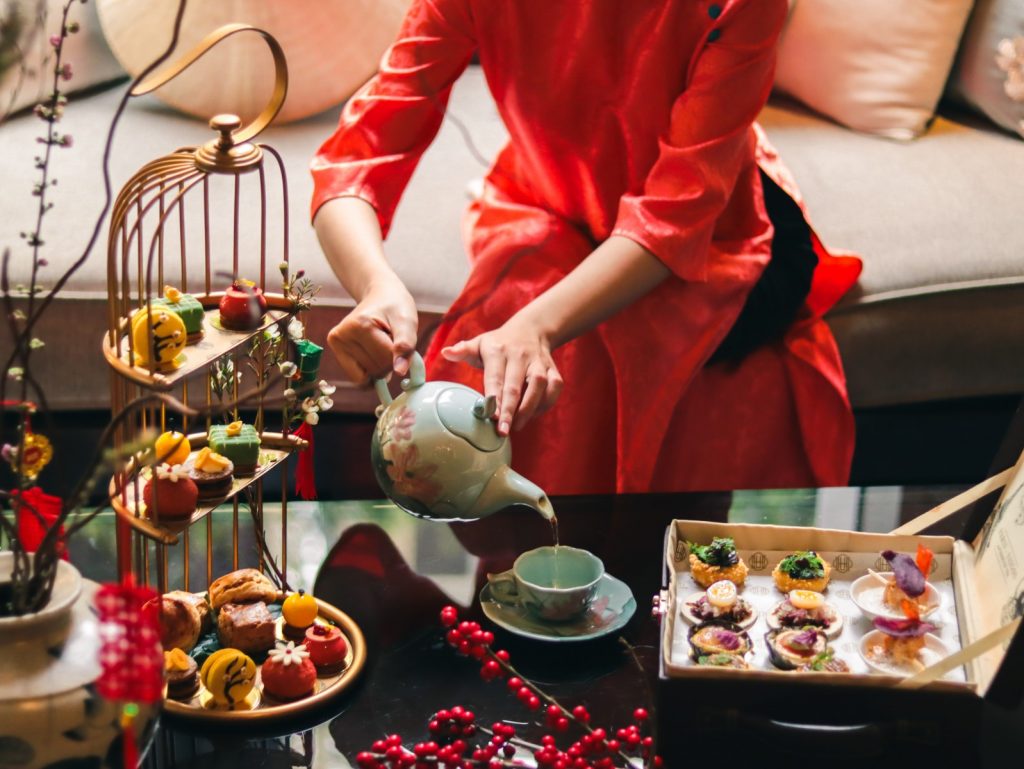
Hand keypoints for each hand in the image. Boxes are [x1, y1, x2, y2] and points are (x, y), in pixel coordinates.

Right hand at [327, 276, 417, 384]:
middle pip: (376, 370)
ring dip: (380, 365)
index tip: (398, 338)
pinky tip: (372, 355)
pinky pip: (357, 377)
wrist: (380, 294)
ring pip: (367, 377)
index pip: (387, 360)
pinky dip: (369, 372)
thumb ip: (406, 345)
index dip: (400, 355)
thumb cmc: (395, 307)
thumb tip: (400, 371)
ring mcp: (336, 342)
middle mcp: (342, 334)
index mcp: (360, 325)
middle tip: (389, 340)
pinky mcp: (335, 348)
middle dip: (389, 361)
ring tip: (380, 343)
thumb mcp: (407, 322)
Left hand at [441, 316, 562, 434]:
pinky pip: (554, 387)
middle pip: (516, 385)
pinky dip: (546, 403)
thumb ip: (463, 350)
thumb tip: (445, 353)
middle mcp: (520, 355)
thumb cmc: (499, 344)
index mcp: (498, 351)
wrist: (531, 329)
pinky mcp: (552, 369)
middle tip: (502, 431)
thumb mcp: (479, 343)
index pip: (495, 376)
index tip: (490, 415)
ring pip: (539, 385)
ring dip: (530, 408)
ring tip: (517, 425)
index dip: (494, 397)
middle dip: (509, 410)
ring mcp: (538, 362)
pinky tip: (533, 415)